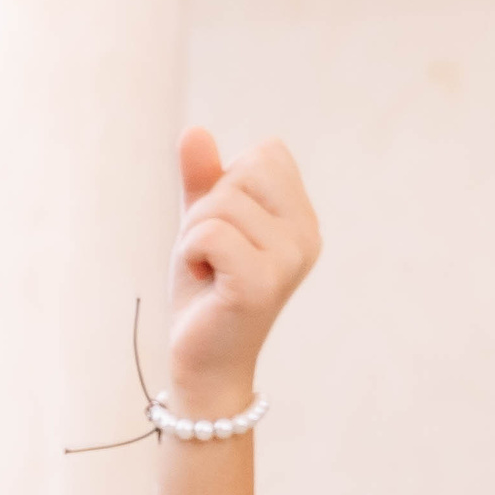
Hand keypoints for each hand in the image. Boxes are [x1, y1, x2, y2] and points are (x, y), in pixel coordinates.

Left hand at [164, 129, 320, 413]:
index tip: (224, 234)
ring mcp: (288, 258)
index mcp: (302, 217)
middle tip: (211, 258)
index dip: (226, 186)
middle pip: (241, 174)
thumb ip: (202, 180)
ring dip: (193, 239)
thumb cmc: (206, 293)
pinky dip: (189, 255)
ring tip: (208, 274)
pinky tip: (204, 283)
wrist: (204, 363)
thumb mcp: (203, 226)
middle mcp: (306, 234)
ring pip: (218, 205)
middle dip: (206, 212)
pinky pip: (208, 234)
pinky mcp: (259, 282)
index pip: (265, 153)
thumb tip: (193, 131)